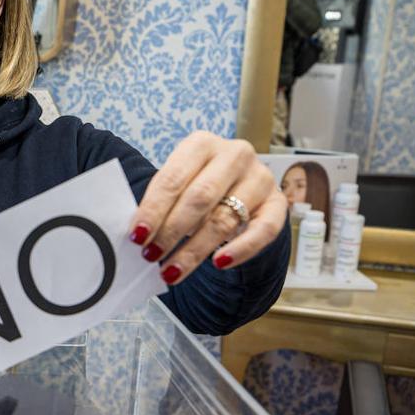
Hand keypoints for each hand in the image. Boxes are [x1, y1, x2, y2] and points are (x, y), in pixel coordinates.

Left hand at [128, 131, 284, 284]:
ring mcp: (260, 177)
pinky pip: (264, 230)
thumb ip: (160, 204)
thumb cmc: (195, 187)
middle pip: (200, 197)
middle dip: (172, 230)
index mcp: (201, 144)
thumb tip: (138, 234)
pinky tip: (219, 263)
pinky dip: (241, 249)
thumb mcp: (176, 186)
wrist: (236, 190)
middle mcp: (235, 154)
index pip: (172, 179)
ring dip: (195, 249)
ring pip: (225, 218)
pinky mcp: (278, 203)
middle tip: (151, 255)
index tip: (136, 236)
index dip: (153, 209)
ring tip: (172, 271)